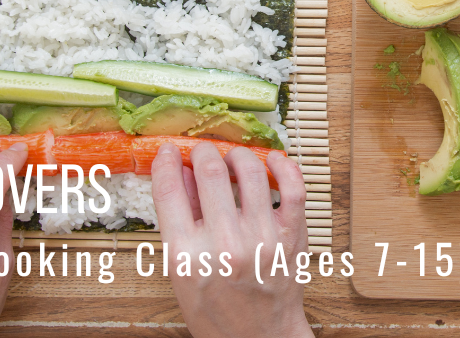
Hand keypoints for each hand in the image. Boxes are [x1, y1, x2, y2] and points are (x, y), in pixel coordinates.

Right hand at [152, 142, 313, 337]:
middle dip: (202, 151)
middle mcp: (225, 246)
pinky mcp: (291, 238)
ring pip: (250, 170)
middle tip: (202, 152)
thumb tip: (179, 170)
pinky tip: (271, 161)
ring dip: (237, 155)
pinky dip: (282, 165)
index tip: (169, 150)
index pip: (168, 189)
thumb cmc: (216, 309)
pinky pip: (293, 187)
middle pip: (209, 170)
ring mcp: (262, 240)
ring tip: (232, 161)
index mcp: (187, 256)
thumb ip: (178, 218)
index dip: (166, 160)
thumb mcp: (180, 271)